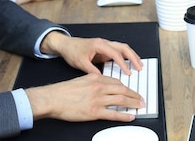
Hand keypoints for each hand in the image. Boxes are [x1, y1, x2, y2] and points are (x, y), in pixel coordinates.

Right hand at [25, 73, 144, 121]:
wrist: (53, 98)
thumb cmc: (64, 91)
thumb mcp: (81, 80)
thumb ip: (93, 81)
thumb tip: (103, 86)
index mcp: (95, 78)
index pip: (116, 81)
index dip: (126, 87)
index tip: (131, 90)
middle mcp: (99, 87)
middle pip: (122, 90)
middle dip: (134, 94)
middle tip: (141, 98)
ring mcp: (97, 100)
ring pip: (121, 100)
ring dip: (133, 103)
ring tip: (140, 106)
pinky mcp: (94, 112)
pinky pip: (114, 114)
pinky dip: (124, 115)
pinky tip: (130, 116)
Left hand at [41, 32, 142, 75]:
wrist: (66, 45)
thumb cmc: (72, 51)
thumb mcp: (80, 63)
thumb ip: (91, 70)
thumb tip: (102, 78)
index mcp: (99, 44)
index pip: (115, 53)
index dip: (123, 64)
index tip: (128, 72)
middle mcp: (104, 43)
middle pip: (123, 47)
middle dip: (133, 57)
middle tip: (139, 67)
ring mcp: (105, 45)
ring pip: (122, 48)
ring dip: (131, 56)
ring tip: (138, 65)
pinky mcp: (104, 49)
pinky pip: (118, 52)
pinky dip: (125, 57)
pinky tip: (129, 64)